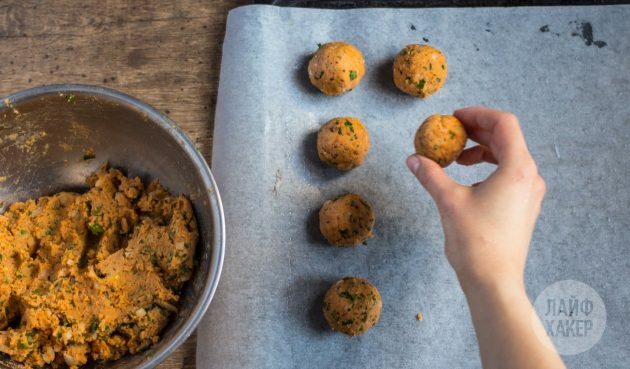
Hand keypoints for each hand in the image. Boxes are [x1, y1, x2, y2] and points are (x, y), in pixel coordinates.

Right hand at [406, 107, 545, 290]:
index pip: (504, 123)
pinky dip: (489, 167)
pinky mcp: (524, 206)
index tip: (455, 117)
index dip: (478, 114)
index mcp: (517, 169)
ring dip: (482, 150)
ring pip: (509, 156)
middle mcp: (529, 177)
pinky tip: (469, 179)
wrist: (494, 282)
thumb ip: (431, 174)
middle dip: (477, 131)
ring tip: (456, 158)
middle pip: (507, 138)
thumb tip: (413, 159)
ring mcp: (529, 193)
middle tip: (452, 132)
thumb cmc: (475, 243)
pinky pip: (510, 174)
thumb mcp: (448, 201)